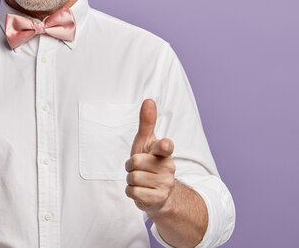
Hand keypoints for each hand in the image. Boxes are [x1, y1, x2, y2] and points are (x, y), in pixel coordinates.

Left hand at [125, 99, 175, 217]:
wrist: (158, 193)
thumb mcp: (146, 142)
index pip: (165, 147)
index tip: (163, 144)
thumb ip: (147, 122)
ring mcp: (165, 184)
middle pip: (134, 162)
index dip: (163, 146)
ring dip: (130, 180)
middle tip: (139, 168)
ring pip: (132, 178)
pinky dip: (131, 192)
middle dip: (131, 166)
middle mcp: (168, 167)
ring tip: (140, 180)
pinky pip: (132, 192)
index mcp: (164, 152)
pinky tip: (141, 191)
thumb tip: (149, 100)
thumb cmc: (149, 162)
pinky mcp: (158, 199)